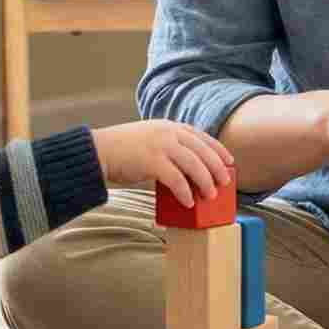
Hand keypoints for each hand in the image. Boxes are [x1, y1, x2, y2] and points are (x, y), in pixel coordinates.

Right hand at [92, 120, 234, 205]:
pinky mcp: (152, 161)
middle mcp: (168, 133)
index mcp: (169, 126)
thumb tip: (187, 167)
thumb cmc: (123, 150)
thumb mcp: (149, 138)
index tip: (229, 161)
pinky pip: (176, 179)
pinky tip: (189, 202)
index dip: (218, 149)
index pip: (201, 136)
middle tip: (225, 182)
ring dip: (205, 181)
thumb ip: (168, 147)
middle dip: (216, 168)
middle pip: (202, 151)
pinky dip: (185, 192)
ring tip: (210, 195)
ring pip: (194, 165)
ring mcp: (160, 145)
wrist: (99, 151)